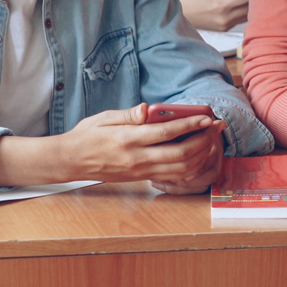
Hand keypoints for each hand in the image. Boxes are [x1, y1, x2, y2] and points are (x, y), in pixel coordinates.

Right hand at [59, 103, 226, 187]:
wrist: (72, 160)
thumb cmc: (87, 135)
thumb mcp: (105, 117)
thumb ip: (129, 115)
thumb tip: (147, 108)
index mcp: (128, 139)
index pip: (166, 133)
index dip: (190, 125)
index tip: (206, 117)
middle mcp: (137, 158)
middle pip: (180, 153)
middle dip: (203, 140)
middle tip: (215, 128)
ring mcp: (141, 171)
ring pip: (180, 168)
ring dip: (200, 155)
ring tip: (210, 141)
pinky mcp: (142, 178)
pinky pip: (172, 177)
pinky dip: (189, 169)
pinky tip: (197, 157)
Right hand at [174, 0, 249, 31]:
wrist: (178, 12)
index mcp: (222, 5)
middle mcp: (225, 18)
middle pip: (249, 8)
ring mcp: (225, 26)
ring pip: (247, 16)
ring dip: (249, 6)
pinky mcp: (223, 29)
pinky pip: (240, 20)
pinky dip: (243, 12)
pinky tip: (240, 4)